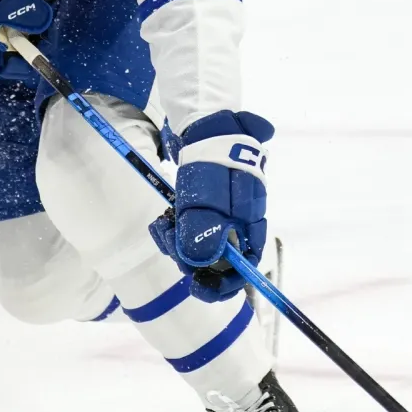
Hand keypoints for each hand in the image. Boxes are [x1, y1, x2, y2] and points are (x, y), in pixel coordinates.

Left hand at [149, 110, 273, 301]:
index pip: (244, 267)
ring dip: (175, 241)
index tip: (197, 287)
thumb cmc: (213, 162)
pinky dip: (172, 229)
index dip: (224, 284)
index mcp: (249, 225)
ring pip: (197, 246)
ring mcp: (219, 216)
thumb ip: (203, 234)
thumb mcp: (206, 200)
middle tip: (168, 240)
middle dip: (188, 258)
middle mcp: (237, 225)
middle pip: (216, 260)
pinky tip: (162, 219)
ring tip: (163, 224)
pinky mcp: (201, 208)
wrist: (207, 125)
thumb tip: (196, 264)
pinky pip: (186, 230)